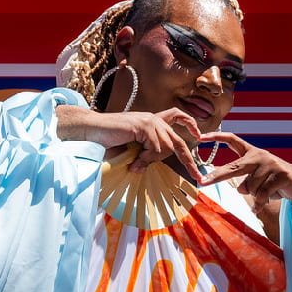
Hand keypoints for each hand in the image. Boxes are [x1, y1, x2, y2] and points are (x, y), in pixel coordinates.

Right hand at [56, 105, 204, 182]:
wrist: (91, 131)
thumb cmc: (106, 140)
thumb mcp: (132, 149)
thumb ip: (145, 154)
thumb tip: (150, 166)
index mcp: (151, 121)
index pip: (177, 116)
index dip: (190, 125)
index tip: (200, 135)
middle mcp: (153, 119)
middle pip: (178, 141)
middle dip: (188, 160)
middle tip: (196, 175)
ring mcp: (149, 121)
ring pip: (166, 148)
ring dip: (152, 161)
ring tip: (135, 164)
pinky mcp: (144, 126)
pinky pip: (155, 149)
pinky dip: (146, 159)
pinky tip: (134, 161)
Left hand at [197, 131, 291, 205]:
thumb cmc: (275, 181)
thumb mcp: (258, 180)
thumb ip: (246, 182)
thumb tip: (240, 189)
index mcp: (251, 152)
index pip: (233, 140)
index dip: (217, 137)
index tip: (201, 137)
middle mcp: (259, 155)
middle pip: (234, 167)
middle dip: (217, 176)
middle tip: (203, 182)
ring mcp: (271, 164)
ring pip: (250, 187)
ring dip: (255, 195)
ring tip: (265, 194)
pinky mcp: (281, 174)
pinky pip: (262, 194)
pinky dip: (259, 203)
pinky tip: (259, 207)